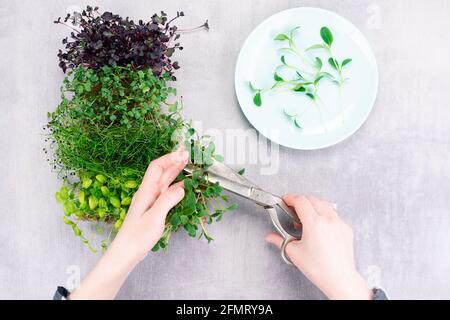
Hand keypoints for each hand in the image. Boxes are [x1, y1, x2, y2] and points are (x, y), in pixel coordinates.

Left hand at [110, 148, 187, 263]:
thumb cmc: (137, 237)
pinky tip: (182, 186)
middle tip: (186, 152)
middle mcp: (148, 193)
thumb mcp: (154, 218)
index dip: (169, 158)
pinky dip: (175, 186)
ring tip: (185, 163)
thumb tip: (181, 188)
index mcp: (146, 192)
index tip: (182, 153)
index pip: (157, 168)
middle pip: (161, 172)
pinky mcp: (153, 209)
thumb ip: (167, 201)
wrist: (126, 253)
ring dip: (175, 171)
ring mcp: (150, 201)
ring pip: (164, 181)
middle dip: (174, 160)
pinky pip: (166, 193)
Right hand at [266, 195, 371, 299]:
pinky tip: (319, 226)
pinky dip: (324, 215)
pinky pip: (334, 215)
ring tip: (306, 219)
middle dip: (301, 201)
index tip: (285, 200)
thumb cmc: (320, 268)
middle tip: (293, 209)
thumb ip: (279, 240)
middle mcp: (328, 220)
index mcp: (314, 223)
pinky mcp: (346, 228)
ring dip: (313, 206)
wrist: (339, 278)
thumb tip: (270, 237)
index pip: (301, 200)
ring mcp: (339, 223)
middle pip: (312, 199)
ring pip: (324, 205)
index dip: (290, 198)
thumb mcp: (294, 253)